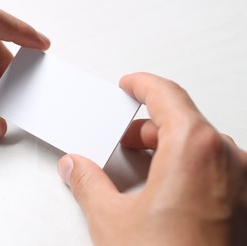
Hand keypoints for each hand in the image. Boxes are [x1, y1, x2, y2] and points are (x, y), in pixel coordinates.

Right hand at [58, 73, 246, 245]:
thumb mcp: (112, 221)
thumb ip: (88, 184)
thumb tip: (75, 167)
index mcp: (195, 149)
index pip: (167, 95)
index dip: (143, 84)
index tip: (130, 84)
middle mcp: (227, 159)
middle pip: (183, 120)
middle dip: (147, 125)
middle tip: (123, 136)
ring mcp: (241, 181)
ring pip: (199, 144)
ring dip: (168, 146)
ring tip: (140, 163)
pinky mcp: (244, 202)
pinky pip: (214, 167)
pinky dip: (187, 165)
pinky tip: (165, 185)